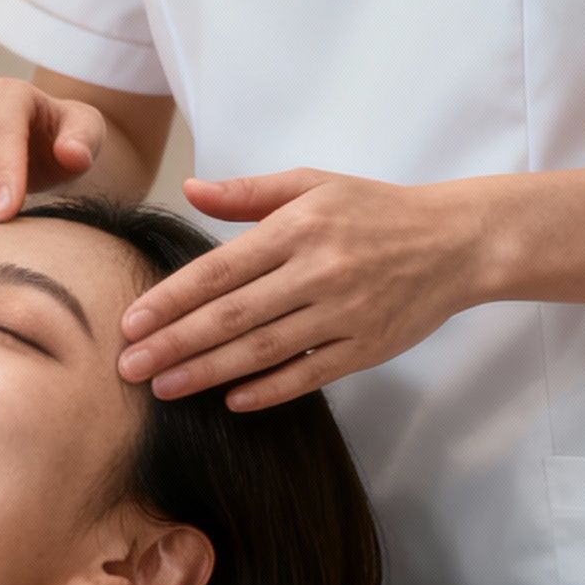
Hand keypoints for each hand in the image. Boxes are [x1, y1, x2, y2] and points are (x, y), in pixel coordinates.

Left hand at [115, 169, 491, 409]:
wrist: (456, 241)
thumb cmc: (375, 210)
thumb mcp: (313, 184)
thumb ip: (249, 194)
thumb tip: (190, 189)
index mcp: (298, 228)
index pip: (220, 270)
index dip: (171, 300)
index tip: (131, 323)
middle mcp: (318, 271)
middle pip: (232, 316)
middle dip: (175, 343)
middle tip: (128, 367)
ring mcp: (344, 314)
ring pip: (264, 350)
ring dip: (208, 372)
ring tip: (163, 388)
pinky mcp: (368, 347)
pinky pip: (309, 374)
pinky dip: (269, 390)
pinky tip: (231, 401)